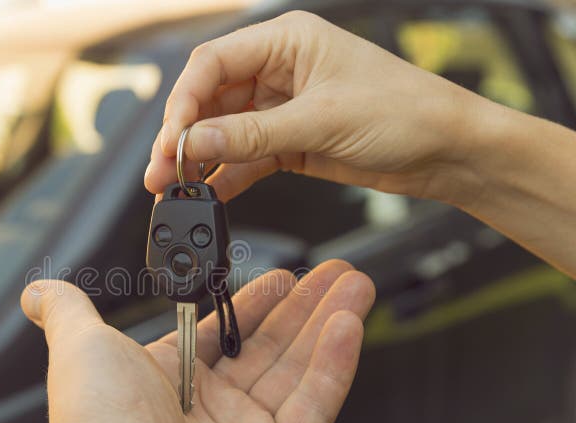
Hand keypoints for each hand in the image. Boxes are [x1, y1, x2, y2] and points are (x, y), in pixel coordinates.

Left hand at [0, 262, 373, 422]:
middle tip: (336, 272)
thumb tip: (37, 292)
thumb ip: (67, 310)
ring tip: (356, 284)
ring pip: (299, 371)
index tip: (285, 274)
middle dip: (306, 307)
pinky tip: (349, 324)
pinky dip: (335, 365)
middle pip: (270, 348)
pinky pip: (314, 407)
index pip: (224, 333)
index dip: (256, 302)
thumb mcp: (80, 346)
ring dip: (330, 325)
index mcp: (170, 383)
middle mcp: (210, 412)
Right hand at [144, 10, 489, 205]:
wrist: (447, 150)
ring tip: (174, 188)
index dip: (185, 100)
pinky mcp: (290, 143)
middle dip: (183, 136)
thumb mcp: (322, 119)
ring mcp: (282, 109)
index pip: (214, 63)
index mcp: (286, 42)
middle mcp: (278, 71)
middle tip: (162, 170)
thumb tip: (195, 140)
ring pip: (223, 132)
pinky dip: (227, 177)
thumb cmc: (405, 111)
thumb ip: (253, 134)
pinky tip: (209, 194)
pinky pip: (246, 158)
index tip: (171, 137)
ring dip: (198, 160)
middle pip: (211, 100)